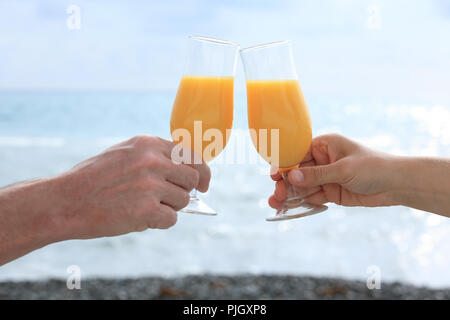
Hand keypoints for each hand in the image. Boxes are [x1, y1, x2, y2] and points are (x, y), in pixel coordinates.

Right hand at [53, 135, 210, 238]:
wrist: (65, 201)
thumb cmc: (93, 179)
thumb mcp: (124, 154)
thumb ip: (154, 157)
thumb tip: (185, 170)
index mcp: (148, 144)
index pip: (190, 154)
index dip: (201, 171)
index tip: (204, 184)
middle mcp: (153, 160)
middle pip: (192, 178)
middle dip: (185, 192)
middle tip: (170, 200)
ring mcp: (151, 185)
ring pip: (183, 201)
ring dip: (169, 208)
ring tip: (143, 208)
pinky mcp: (146, 209)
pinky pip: (171, 219)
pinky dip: (159, 223)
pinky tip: (140, 219)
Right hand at [269, 134, 398, 208]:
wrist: (397, 185)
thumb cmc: (373, 167)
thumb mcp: (343, 169)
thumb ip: (316, 175)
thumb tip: (290, 177)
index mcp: (325, 145)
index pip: (298, 153)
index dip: (284, 164)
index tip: (273, 176)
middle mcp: (323, 160)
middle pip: (297, 172)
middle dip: (285, 183)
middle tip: (276, 195)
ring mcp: (326, 177)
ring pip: (302, 186)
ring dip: (290, 195)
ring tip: (276, 204)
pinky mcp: (331, 192)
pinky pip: (312, 196)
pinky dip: (302, 202)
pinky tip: (290, 207)